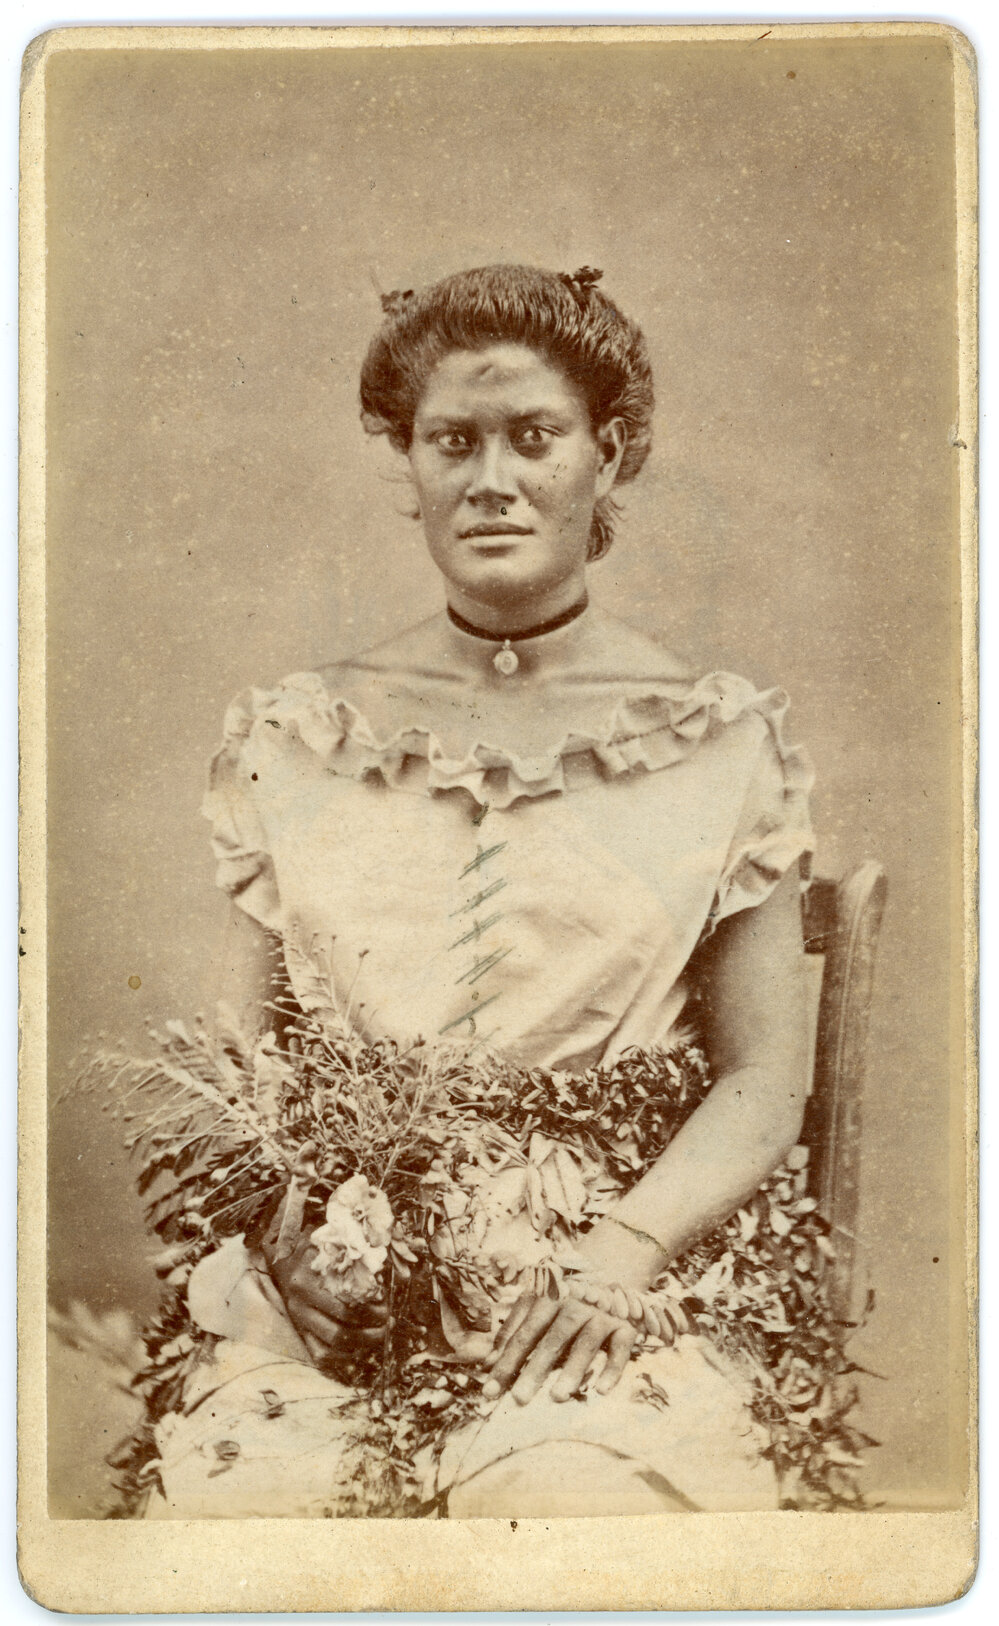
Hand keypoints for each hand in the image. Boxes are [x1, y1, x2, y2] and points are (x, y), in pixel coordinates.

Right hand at [260, 1214, 386, 1367]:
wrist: (284, 1263)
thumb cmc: (314, 1253)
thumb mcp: (329, 1247)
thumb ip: (354, 1257)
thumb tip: (391, 1274)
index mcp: (307, 1281)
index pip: (343, 1307)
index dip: (369, 1311)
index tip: (386, 1306)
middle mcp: (299, 1305)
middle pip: (339, 1331)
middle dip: (369, 1332)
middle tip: (388, 1323)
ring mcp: (299, 1322)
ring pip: (332, 1346)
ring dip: (361, 1345)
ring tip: (380, 1335)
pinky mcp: (300, 1333)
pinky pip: (320, 1355)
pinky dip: (342, 1357)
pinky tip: (360, 1348)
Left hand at [482, 1291, 637, 1405]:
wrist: (614, 1262)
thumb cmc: (565, 1290)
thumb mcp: (537, 1298)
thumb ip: (514, 1327)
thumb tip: (488, 1362)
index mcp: (548, 1298)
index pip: (524, 1335)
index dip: (506, 1362)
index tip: (490, 1390)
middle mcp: (574, 1304)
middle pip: (553, 1340)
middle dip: (535, 1369)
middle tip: (519, 1399)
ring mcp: (600, 1314)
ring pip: (586, 1343)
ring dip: (573, 1370)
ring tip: (557, 1397)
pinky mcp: (625, 1324)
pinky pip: (620, 1348)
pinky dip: (613, 1368)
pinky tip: (602, 1390)